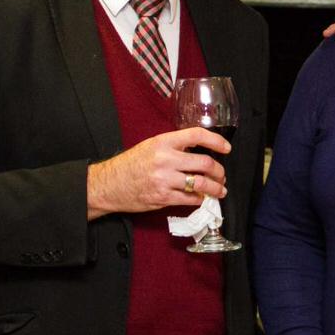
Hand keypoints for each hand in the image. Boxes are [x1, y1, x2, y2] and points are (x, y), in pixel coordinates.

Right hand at [86, 127, 229, 219]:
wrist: (108, 184)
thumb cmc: (130, 164)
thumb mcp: (151, 146)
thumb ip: (174, 146)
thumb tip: (200, 150)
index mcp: (163, 142)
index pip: (197, 135)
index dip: (216, 141)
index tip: (226, 148)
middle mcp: (166, 159)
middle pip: (205, 164)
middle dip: (219, 171)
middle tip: (222, 175)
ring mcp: (165, 179)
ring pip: (201, 184)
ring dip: (215, 188)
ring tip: (220, 190)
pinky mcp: (163, 197)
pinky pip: (190, 199)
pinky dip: (200, 199)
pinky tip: (201, 198)